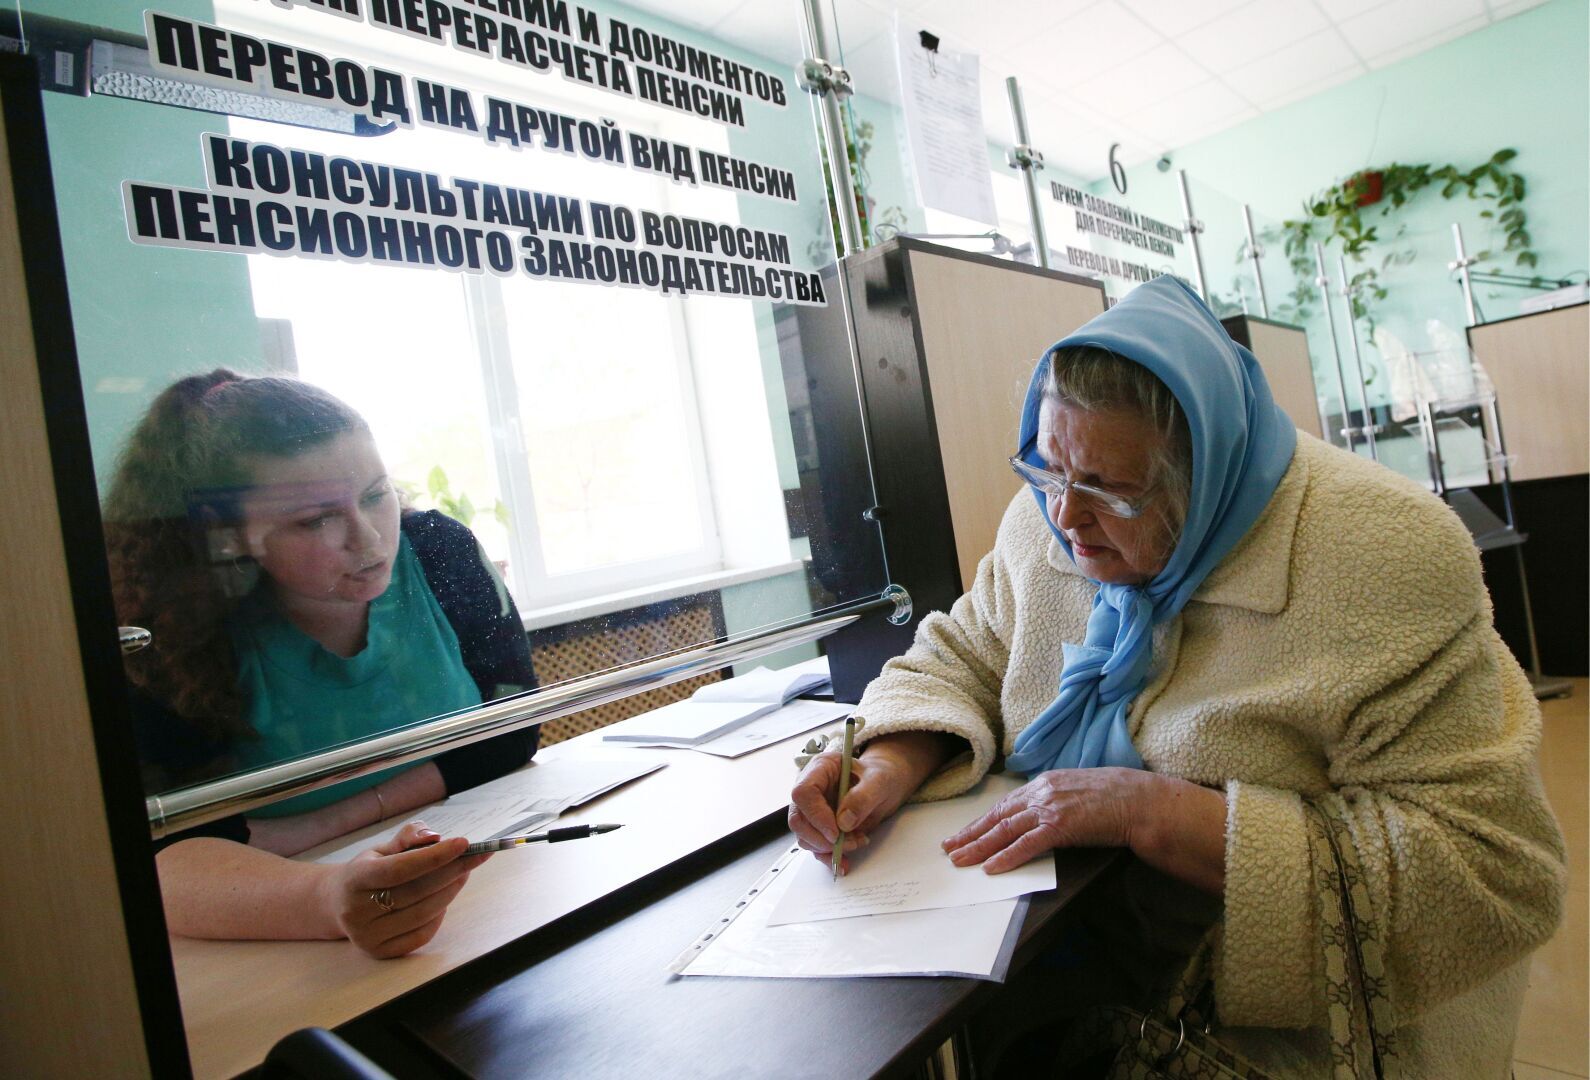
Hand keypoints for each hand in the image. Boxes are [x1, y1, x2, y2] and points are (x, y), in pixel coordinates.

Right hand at [318, 820, 489, 957]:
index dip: (434, 857)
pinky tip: (445, 898)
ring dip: (450, 891)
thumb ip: (408, 837)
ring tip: (463, 873)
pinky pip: (421, 935)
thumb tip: (434, 838)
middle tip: (475, 857)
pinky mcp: (379, 952)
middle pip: (415, 892)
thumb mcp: (381, 849)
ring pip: (422, 914)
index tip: (464, 843)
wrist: (338, 903)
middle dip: (451, 872)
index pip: (399, 869)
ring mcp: (367, 936)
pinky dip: (439, 915)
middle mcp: (357, 911)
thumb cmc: (368, 870)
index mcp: (355, 879)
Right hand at [787, 745, 918, 874]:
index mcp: (821, 769)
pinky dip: (829, 857)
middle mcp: (811, 789)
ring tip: (857, 841)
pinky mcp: (820, 827)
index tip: (836, 831)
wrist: (884, 786)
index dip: (816, 815)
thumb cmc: (880, 776)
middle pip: (798, 818)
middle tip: (847, 843)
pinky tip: (844, 861)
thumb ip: (862, 797)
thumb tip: (844, 821)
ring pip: (805, 836)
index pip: (803, 792)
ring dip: (829, 848)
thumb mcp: (879, 781)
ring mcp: (813, 809)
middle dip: (821, 838)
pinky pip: (816, 847)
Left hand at [942, 768, 1150, 873]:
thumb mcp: (1077, 791)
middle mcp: (1041, 792)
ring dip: (979, 847)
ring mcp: (1050, 808)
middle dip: (970, 834)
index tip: (964, 832)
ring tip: (960, 860)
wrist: (1139, 800)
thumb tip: (1039, 817)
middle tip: (949, 848)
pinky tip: (991, 868)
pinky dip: (1007, 857)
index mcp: (1044, 783)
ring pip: (1005, 830)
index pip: (1005, 805)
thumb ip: (1055, 800)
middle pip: (997, 817)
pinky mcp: (1060, 826)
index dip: (982, 821)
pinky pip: (1026, 845)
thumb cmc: (1115, 797)